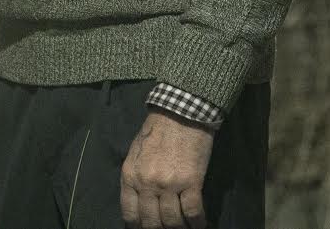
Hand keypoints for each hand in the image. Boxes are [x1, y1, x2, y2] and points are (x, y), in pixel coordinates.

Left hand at [120, 110, 214, 228]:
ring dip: (178, 228)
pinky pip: (193, 211)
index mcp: (130, 176)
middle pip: (151, 221)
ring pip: (172, 220)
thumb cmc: (157, 131)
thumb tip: (139, 202)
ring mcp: (169, 184)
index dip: (138, 226)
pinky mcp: (191, 181)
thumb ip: (135, 177)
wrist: (180, 113)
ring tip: (183, 228)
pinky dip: (197, 222)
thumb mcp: (135, 154)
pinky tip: (199, 225)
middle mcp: (147, 183)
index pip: (130, 213)